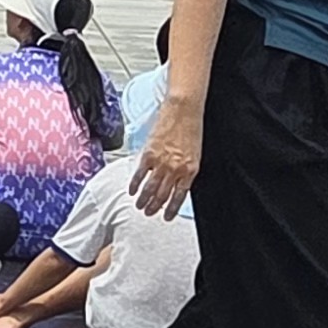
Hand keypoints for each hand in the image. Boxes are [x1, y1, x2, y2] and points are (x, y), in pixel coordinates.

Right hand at [132, 99, 202, 216]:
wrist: (184, 110)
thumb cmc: (192, 128)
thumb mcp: (195, 154)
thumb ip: (185, 170)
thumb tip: (176, 183)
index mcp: (190, 171)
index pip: (180, 196)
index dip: (172, 209)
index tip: (166, 217)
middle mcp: (176, 170)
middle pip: (163, 195)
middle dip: (155, 207)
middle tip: (149, 213)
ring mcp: (161, 163)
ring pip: (150, 188)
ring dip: (144, 200)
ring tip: (140, 207)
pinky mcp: (148, 154)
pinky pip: (140, 174)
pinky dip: (135, 184)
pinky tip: (132, 191)